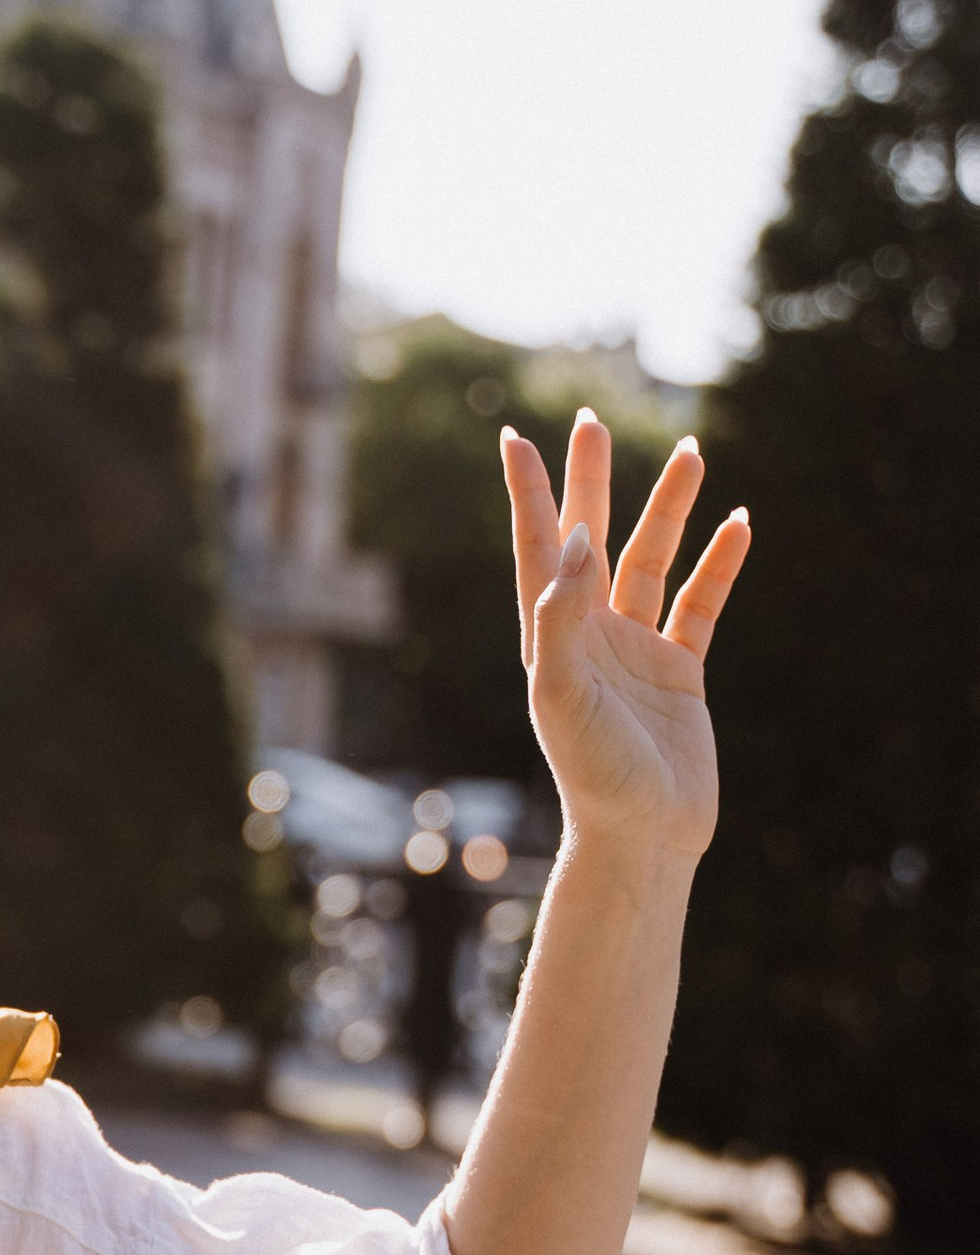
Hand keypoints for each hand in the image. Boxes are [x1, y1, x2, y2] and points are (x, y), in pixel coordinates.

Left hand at [502, 413, 750, 861]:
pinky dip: (719, 566)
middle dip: (590, 481)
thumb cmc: (592, 772)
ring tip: (690, 453)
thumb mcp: (563, 691)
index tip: (515, 438)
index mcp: (551, 637)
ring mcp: (637, 653)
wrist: (641, 836)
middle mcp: (590, 636)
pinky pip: (701, 606)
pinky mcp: (681, 675)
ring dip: (668, 510)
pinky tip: (739, 523)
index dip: (526, 494)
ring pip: (652, 563)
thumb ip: (560, 613)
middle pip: (589, 539)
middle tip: (588, 418)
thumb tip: (572, 535)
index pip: (537, 548)